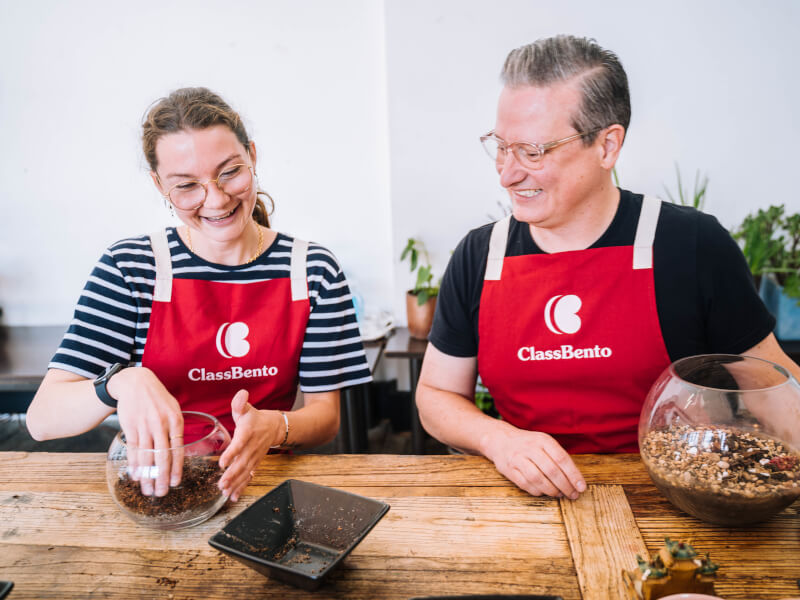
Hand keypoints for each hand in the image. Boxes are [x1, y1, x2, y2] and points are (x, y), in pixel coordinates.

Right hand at [111, 367, 183, 497]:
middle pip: (162, 456)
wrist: (135, 382)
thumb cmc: (158, 397)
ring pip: (146, 456)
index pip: (178, 449)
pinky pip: (133, 450)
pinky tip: (136, 476)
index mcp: (176, 420)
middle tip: (162, 493)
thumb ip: (176, 428)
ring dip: (147, 476)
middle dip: (162, 477)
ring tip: (148, 490)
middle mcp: (161, 424)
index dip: (176, 468)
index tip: (175, 483)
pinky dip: (134, 465)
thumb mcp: (174, 408)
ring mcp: (145, 426)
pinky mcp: (130, 427)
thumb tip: (177, 451)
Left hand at [218, 390, 284, 501]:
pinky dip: (242, 487)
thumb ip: (240, 402)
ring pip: (245, 472)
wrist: (275, 427)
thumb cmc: (255, 418)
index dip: (232, 453)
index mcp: (248, 432)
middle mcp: (252, 447)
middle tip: (222, 484)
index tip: (222, 463)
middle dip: (232, 475)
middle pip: (242, 462)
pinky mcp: (255, 463)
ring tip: (225, 492)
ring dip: (235, 483)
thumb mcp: (247, 408)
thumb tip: (241, 394)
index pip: (240, 444)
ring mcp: (254, 457)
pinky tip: (233, 496)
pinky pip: (249, 477)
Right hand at [483, 427, 586, 499]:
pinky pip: (525, 484)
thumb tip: (576, 480)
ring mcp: (517, 458)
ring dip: (552, 490)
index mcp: (543, 440)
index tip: (582, 488)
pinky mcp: (509, 469)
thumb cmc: (529, 444)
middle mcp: (530, 448)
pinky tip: (544, 492)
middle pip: (551, 470)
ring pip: (538, 479)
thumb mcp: (545, 443)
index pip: (562, 458)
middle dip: (565, 486)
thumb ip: (559, 457)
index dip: (574, 475)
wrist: (501, 440)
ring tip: (559, 494)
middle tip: (572, 495)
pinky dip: (537, 491)